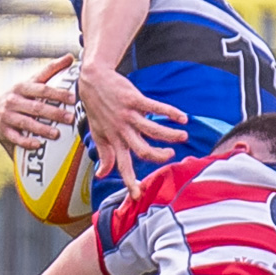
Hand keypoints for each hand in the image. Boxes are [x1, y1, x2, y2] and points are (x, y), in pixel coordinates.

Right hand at [0, 55, 77, 155]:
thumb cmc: (20, 96)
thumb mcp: (32, 82)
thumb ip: (50, 70)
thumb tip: (69, 56)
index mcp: (23, 87)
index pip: (42, 89)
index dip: (58, 93)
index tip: (73, 98)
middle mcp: (14, 100)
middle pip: (36, 107)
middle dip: (54, 113)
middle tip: (70, 118)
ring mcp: (7, 115)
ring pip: (26, 122)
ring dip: (41, 129)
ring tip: (56, 134)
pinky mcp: (3, 130)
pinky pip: (15, 137)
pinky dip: (26, 141)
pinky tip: (38, 145)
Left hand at [78, 63, 188, 197]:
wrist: (92, 79)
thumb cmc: (96, 107)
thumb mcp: (97, 133)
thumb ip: (104, 154)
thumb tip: (101, 174)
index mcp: (114, 140)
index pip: (122, 165)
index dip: (129, 180)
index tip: (138, 195)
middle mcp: (121, 130)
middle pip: (142, 149)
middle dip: (159, 155)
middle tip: (171, 155)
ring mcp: (128, 114)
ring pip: (152, 129)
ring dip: (170, 135)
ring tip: (183, 136)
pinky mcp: (133, 98)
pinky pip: (155, 107)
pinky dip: (170, 112)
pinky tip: (182, 117)